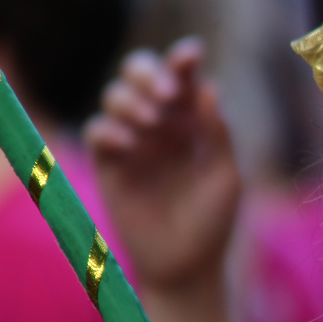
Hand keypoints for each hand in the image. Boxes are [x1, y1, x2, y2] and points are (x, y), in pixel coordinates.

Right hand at [85, 38, 240, 290]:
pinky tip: (131, 143)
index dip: (183, 60)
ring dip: (132, 99)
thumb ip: (217, 134)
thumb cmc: (212, 221)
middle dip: (149, 73)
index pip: (184, 79)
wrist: (186, 266)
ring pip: (115, 96)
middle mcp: (161, 124)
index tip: (191, 55)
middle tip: (169, 96)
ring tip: (154, 123)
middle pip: (139, 73)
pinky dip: (111, 128)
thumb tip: (208, 88)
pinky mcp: (110, 165)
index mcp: (193, 121)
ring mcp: (133, 142)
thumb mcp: (224, 176)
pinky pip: (97, 131)